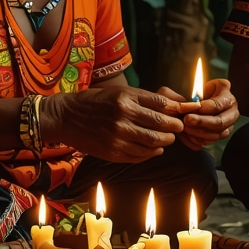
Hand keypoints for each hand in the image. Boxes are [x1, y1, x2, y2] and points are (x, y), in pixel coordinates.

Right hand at [40, 85, 184, 162]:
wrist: (66, 117)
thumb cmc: (98, 101)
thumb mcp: (121, 93)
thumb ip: (147, 99)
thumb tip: (176, 106)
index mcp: (126, 99)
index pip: (162, 105)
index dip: (176, 111)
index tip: (181, 115)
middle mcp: (122, 117)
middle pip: (160, 125)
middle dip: (174, 128)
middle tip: (178, 128)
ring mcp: (117, 137)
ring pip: (153, 143)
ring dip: (165, 141)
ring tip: (167, 138)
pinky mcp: (113, 152)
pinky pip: (141, 155)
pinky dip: (152, 153)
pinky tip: (154, 148)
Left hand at [159, 78, 239, 150]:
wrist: (210, 99)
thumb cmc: (204, 91)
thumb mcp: (202, 85)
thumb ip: (195, 90)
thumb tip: (186, 104)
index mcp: (228, 99)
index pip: (216, 106)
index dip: (201, 109)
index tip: (187, 109)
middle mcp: (232, 113)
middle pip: (219, 122)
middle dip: (201, 123)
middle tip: (186, 121)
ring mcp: (228, 126)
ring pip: (216, 134)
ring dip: (198, 133)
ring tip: (185, 129)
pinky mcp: (221, 135)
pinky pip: (211, 141)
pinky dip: (199, 140)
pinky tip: (188, 136)